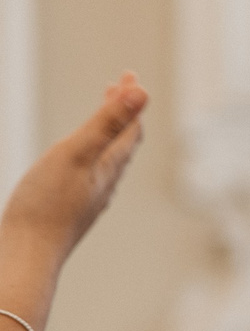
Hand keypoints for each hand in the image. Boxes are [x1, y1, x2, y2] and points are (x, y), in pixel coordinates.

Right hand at [2, 73, 146, 265]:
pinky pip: (88, 177)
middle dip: (122, 113)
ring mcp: (88, 199)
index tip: (130, 75)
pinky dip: (90, 157)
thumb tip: (142, 92)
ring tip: (104, 120)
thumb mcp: (77, 153)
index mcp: (108, 167)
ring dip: (108, 134)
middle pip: (122, 143)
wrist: (26, 255)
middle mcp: (104, 183)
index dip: (131, 100)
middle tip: (119, 87)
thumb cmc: (48, 204)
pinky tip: (78, 165)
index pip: (129, 127)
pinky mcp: (69, 211)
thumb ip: (108, 122)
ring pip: (106, 161)